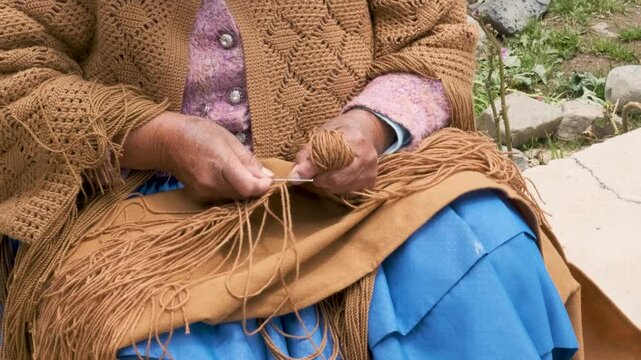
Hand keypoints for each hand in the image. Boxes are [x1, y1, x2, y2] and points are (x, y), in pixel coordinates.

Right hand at [120, 112, 272, 201]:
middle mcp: (211, 183)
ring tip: (240, 172)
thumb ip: (248, 159)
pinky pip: (224, 198)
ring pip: (235, 199)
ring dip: (243, 189)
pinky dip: (231, 190)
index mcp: (220, 163)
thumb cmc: (198, 132)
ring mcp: (204, 192)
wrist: (166, 141)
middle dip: (255, 187)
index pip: (249, 187)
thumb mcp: (228, 138)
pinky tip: (226, 177)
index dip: (263, 186)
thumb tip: (267, 176)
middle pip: (244, 195)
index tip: (268, 179)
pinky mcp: (199, 198)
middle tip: (257, 173)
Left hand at [288, 109, 393, 193]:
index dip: (312, 170)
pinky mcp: (371, 183)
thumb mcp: (321, 135)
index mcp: (355, 140)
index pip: (330, 161)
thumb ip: (306, 156)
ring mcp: (371, 172)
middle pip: (336, 180)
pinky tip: (338, 177)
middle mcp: (367, 158)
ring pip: (341, 189)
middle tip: (315, 174)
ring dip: (328, 185)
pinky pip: (349, 193)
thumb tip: (294, 178)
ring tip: (327, 173)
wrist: (364, 130)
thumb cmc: (340, 131)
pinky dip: (339, 188)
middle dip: (320, 180)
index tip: (299, 175)